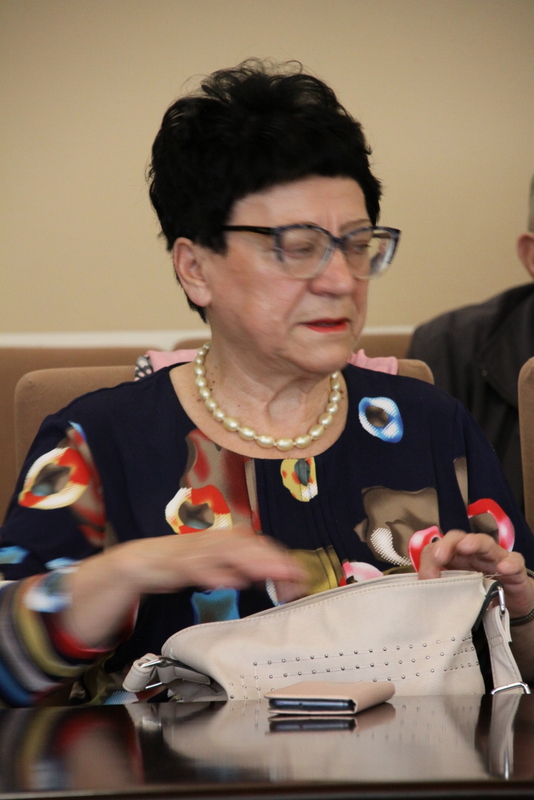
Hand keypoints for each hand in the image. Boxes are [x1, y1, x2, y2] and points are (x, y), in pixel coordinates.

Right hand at [64, 527, 306, 646]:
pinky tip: (225, 581)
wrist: (139, 560)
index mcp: (225, 540)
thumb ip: (239, 568)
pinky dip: (210, 573)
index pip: (259, 545)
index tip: (300, 576)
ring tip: (269, 573)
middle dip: (272, 560)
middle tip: (294, 576)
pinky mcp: (176, 563)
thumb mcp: (215, 565)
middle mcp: (213, 541)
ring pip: (226, 553)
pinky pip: (195, 567)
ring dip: (249, 562)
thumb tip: (267, 576)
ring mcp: (195, 551)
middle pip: (248, 546)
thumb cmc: (181, 562)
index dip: (280, 559)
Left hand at [418, 529, 533, 618]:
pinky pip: (514, 562)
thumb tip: (423, 594)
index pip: (439, 549)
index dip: (430, 560)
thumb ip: (442, 590)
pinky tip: (503, 568)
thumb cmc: (480, 594)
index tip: (426, 577)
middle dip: (447, 544)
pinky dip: (509, 563)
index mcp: (455, 559)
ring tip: (465, 546)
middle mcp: (474, 554)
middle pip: (458, 539)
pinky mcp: (516, 571)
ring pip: (485, 543)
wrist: (511, 605)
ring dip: (474, 542)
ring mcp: (495, 559)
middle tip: (439, 556)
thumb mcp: (458, 594)